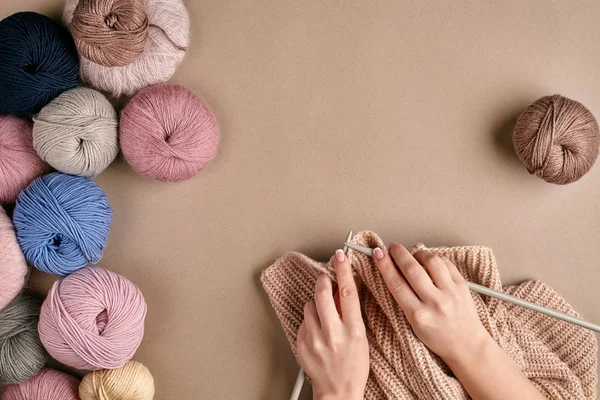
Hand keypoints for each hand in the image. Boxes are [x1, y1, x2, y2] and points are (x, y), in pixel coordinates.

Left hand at [297, 249, 368, 399]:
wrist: (338, 392)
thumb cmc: (353, 367)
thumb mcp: (361, 338)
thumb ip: (350, 314)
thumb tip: (341, 290)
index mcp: (353, 330)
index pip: (347, 293)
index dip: (343, 271)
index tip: (340, 256)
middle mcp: (333, 334)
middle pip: (322, 293)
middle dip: (323, 281)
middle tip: (326, 279)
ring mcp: (315, 339)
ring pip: (310, 306)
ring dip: (316, 306)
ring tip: (324, 318)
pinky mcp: (301, 344)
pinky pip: (303, 322)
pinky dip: (310, 322)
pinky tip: (318, 333)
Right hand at [373, 243, 489, 361]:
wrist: (467, 345)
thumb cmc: (438, 337)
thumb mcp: (412, 323)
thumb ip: (404, 298)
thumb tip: (394, 270)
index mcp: (418, 315)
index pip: (396, 284)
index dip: (385, 265)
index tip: (378, 253)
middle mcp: (435, 303)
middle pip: (412, 269)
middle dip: (399, 253)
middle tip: (393, 247)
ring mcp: (450, 293)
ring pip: (431, 261)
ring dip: (418, 253)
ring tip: (413, 255)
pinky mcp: (462, 286)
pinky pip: (446, 263)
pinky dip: (435, 258)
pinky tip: (429, 261)